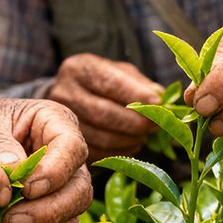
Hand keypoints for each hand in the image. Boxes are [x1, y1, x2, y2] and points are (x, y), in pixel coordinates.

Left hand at [0, 97, 91, 222]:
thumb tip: (13, 174)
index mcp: (55, 122)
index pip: (72, 147)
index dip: (56, 172)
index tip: (27, 189)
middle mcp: (66, 156)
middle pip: (80, 189)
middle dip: (49, 211)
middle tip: (10, 221)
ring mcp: (62, 186)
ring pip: (71, 217)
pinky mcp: (50, 210)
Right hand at [46, 53, 162, 161]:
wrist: (70, 95)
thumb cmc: (101, 81)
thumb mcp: (118, 71)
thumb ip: (139, 83)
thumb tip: (160, 98)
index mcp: (79, 69)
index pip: (109, 83)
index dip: (136, 95)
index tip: (158, 103)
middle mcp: (64, 93)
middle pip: (104, 113)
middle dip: (136, 122)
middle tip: (156, 125)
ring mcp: (62, 120)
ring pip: (102, 137)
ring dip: (130, 139)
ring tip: (145, 135)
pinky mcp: (69, 142)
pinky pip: (99, 152)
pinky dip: (121, 151)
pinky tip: (133, 144)